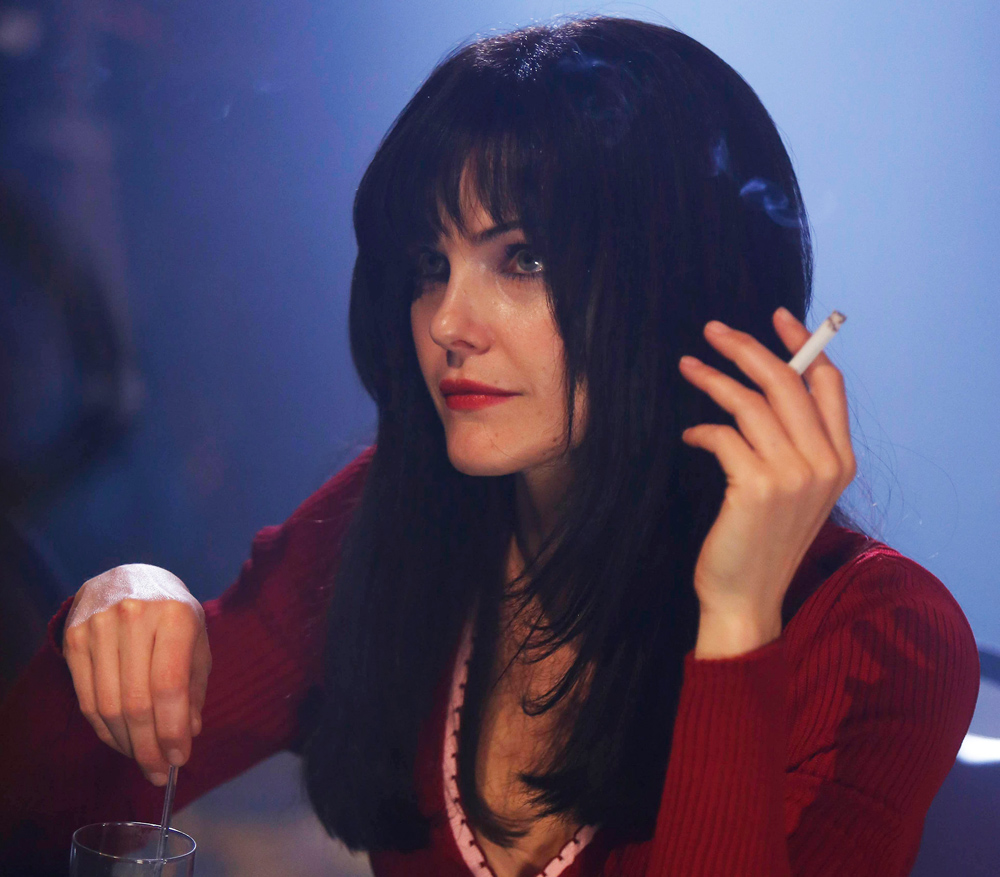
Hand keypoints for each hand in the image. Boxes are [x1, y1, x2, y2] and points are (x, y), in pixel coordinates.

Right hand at [63, 564, 210, 784]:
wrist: (128, 577)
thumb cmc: (172, 614)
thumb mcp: (196, 639)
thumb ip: (194, 686)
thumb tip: (188, 733)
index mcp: (175, 615)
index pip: (169, 685)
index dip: (172, 729)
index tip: (180, 759)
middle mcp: (134, 617)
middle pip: (136, 701)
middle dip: (149, 747)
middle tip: (161, 773)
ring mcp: (99, 627)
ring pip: (108, 706)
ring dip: (127, 744)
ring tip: (144, 761)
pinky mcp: (73, 639)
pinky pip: (87, 699)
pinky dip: (105, 730)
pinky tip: (122, 741)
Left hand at [678, 307, 856, 629]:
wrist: (746, 598)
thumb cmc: (763, 540)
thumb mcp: (795, 490)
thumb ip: (793, 443)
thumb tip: (765, 387)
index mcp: (841, 461)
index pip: (829, 384)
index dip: (804, 345)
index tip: (777, 319)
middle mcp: (825, 464)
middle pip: (787, 382)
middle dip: (747, 347)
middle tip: (713, 330)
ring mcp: (794, 476)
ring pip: (751, 402)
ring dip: (714, 379)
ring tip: (687, 367)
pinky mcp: (757, 487)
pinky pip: (723, 435)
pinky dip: (701, 430)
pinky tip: (690, 437)